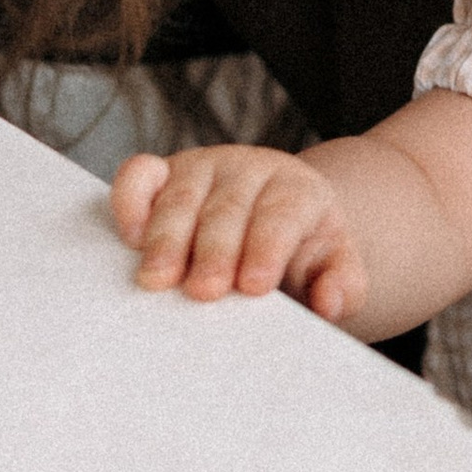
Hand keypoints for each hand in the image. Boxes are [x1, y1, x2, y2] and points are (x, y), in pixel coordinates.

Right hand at [110, 147, 367, 324]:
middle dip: (214, 251)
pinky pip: (141, 175)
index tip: (255, 285)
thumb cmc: (302, 252)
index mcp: (298, 190)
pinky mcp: (165, 172)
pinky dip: (130, 200)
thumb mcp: (334, 267)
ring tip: (157, 279)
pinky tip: (129, 238)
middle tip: (204, 291)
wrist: (278, 221)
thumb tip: (330, 303)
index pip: (283, 214)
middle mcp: (249, 170)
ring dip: (166, 239)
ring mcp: (203, 167)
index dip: (268, 248)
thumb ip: (343, 285)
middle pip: (229, 208)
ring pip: (181, 196)